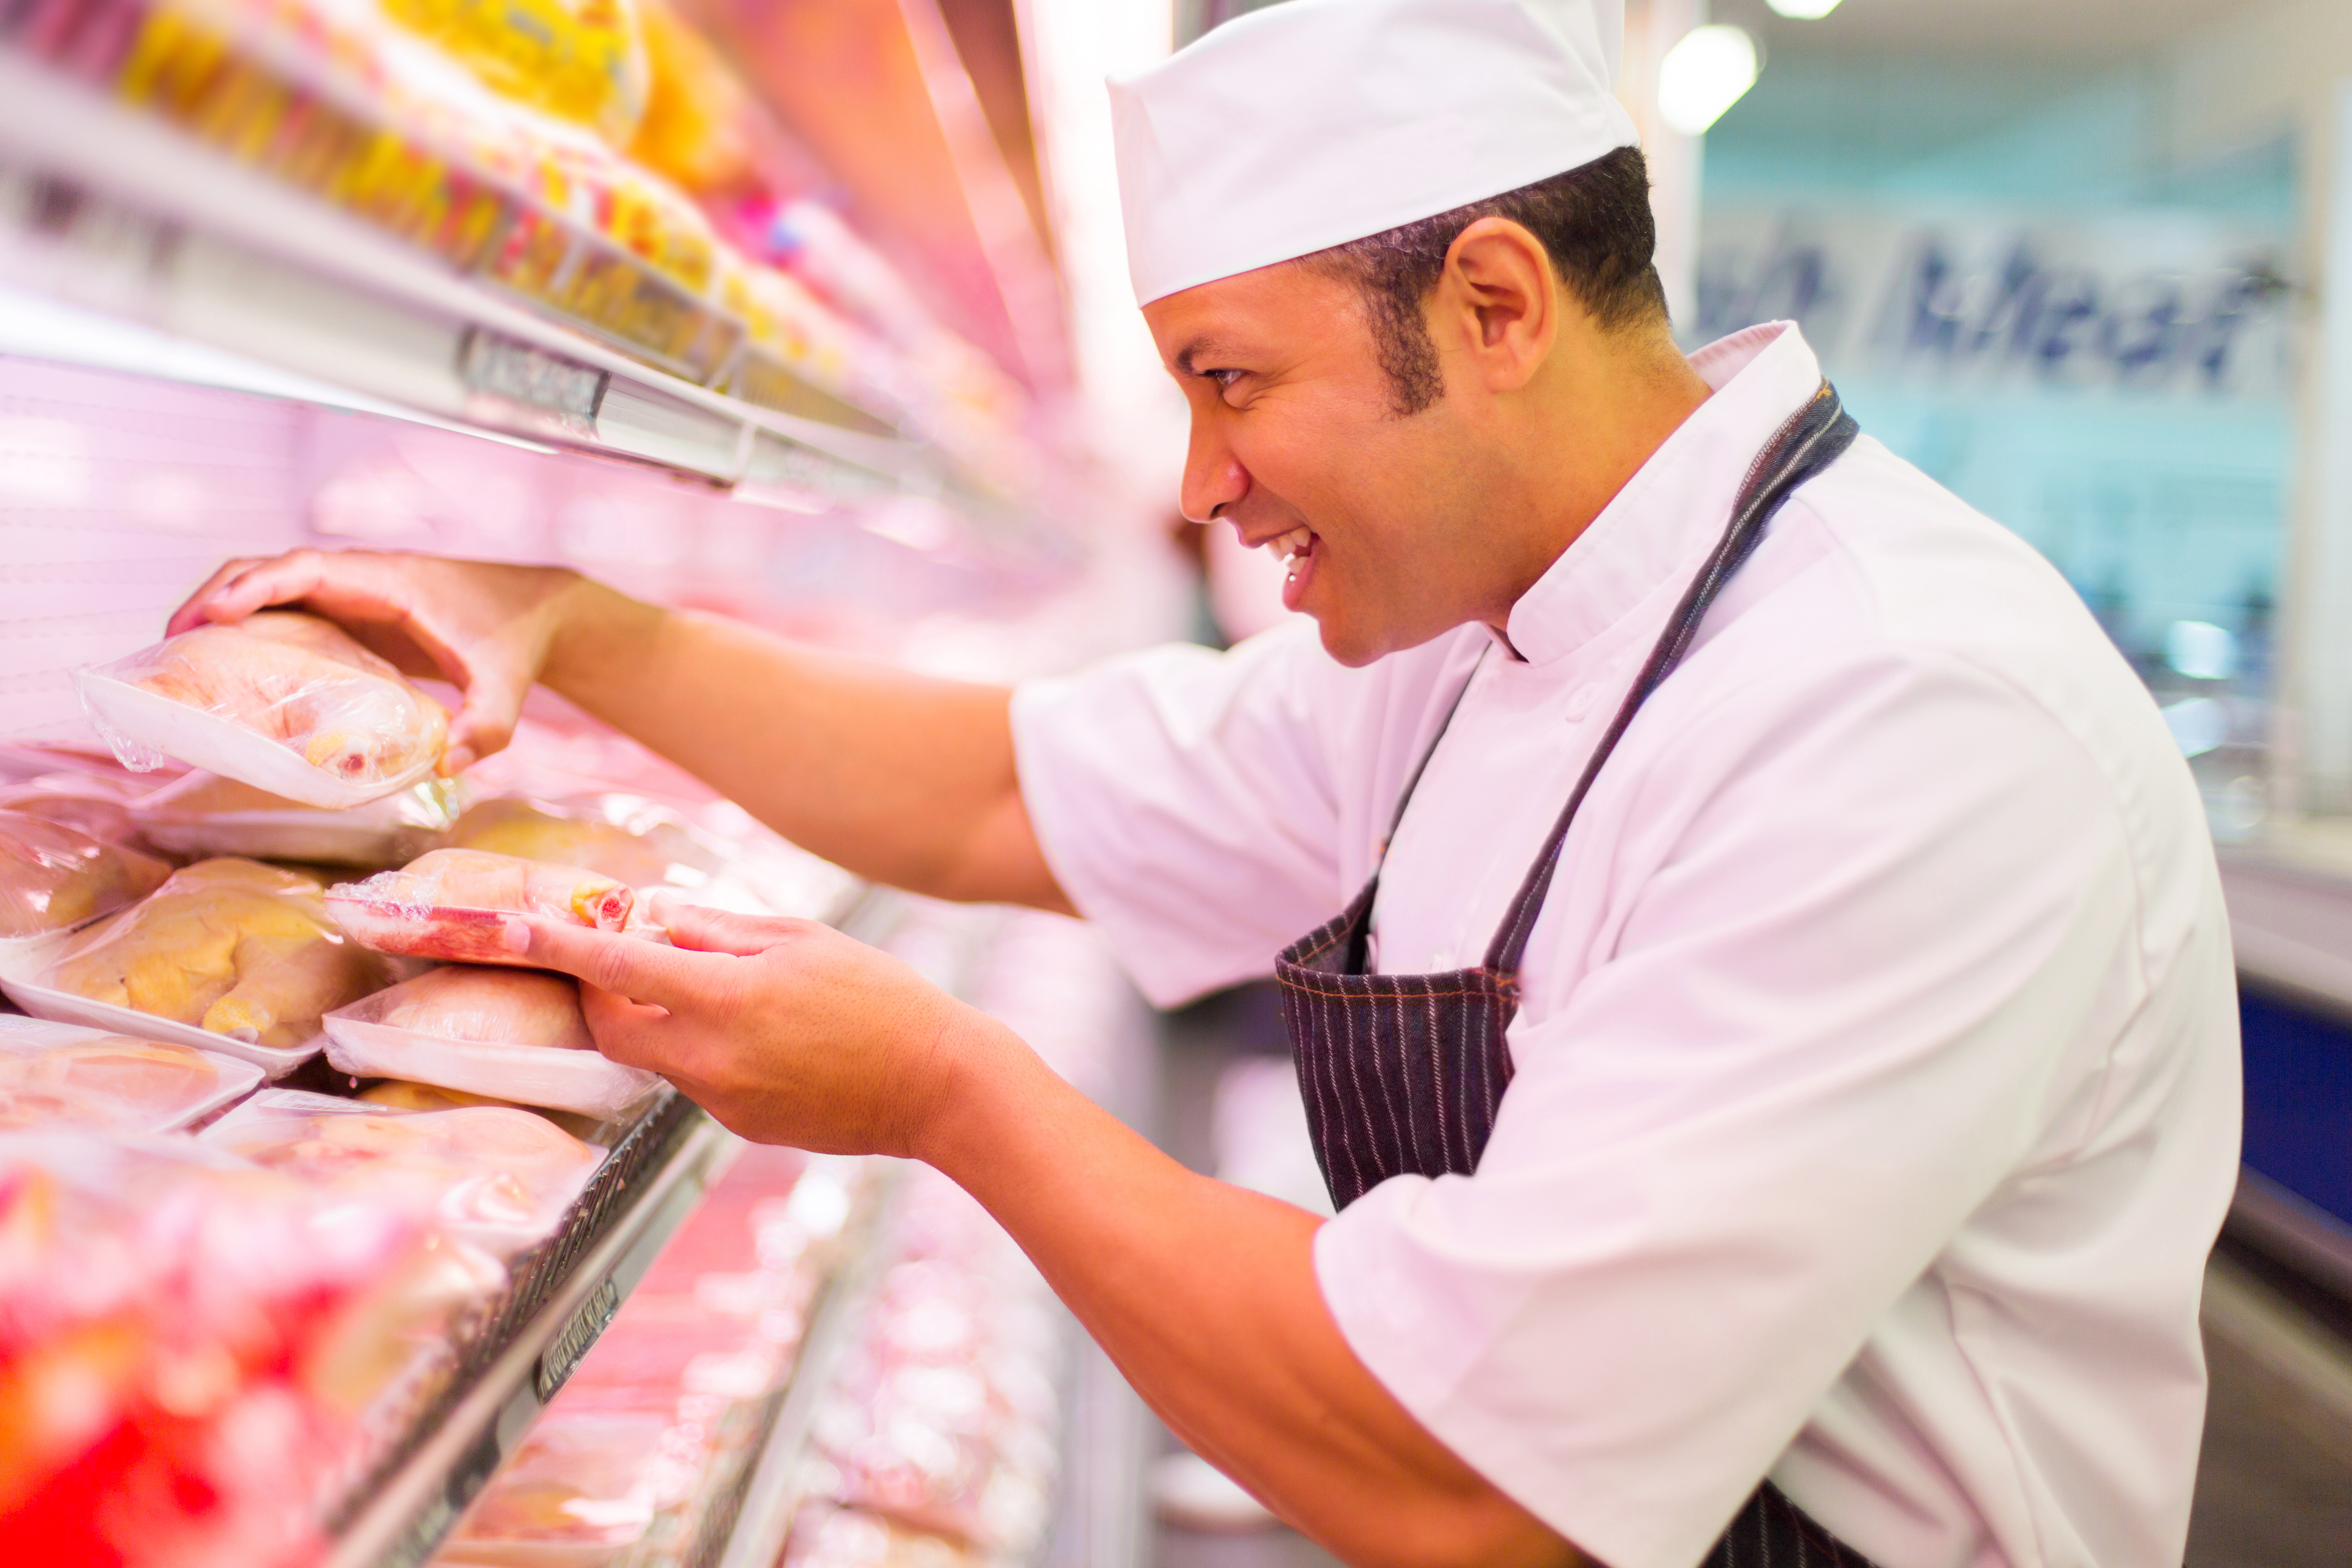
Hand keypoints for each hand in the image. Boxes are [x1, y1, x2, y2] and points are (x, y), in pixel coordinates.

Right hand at [165, 549, 589, 774]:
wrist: (536, 613)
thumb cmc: (515, 642)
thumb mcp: (506, 689)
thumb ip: (484, 727)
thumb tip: (445, 766)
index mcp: (389, 581)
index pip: (307, 567)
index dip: (256, 583)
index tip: (212, 609)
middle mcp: (362, 578)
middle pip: (271, 569)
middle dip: (217, 594)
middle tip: (170, 636)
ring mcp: (353, 594)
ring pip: (273, 588)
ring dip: (225, 609)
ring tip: (179, 652)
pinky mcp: (353, 615)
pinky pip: (291, 612)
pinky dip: (252, 629)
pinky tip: (225, 667)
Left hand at [504, 897, 997, 1156]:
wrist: (937, 1085)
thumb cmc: (880, 998)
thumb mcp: (802, 940)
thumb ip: (719, 930)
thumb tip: (656, 918)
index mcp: (728, 997)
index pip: (616, 966)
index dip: (556, 945)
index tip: (509, 928)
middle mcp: (712, 1056)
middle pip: (613, 1027)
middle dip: (600, 992)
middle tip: (621, 958)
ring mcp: (724, 1099)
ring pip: (657, 1054)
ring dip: (664, 1018)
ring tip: (726, 991)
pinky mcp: (741, 1124)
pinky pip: (698, 1079)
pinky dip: (707, 1049)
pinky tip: (768, 1038)